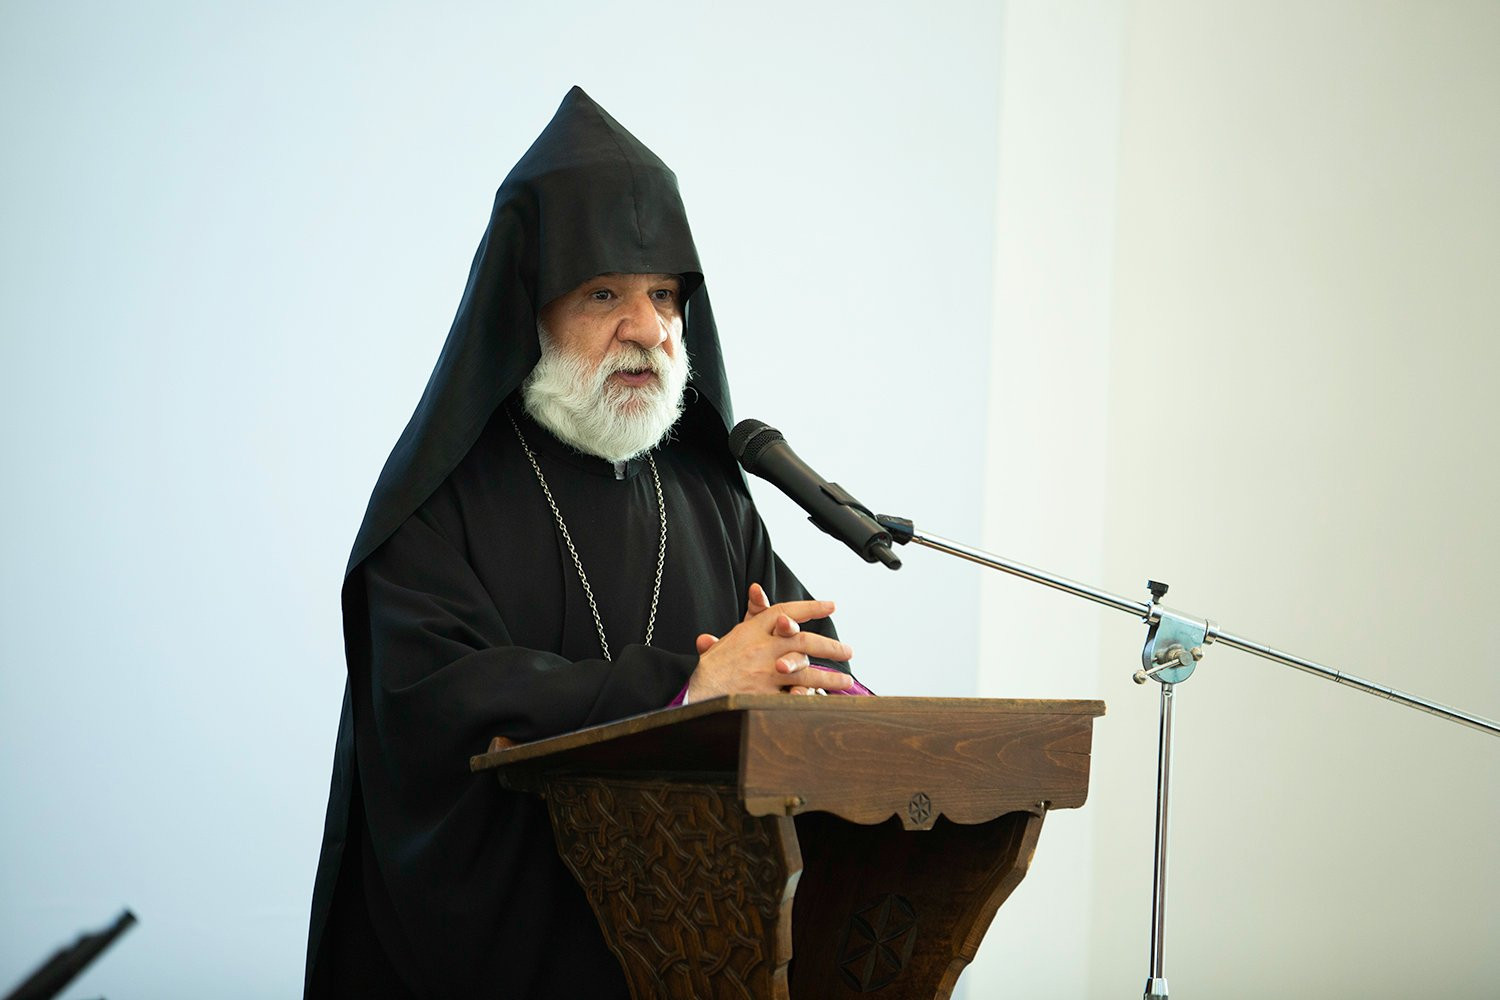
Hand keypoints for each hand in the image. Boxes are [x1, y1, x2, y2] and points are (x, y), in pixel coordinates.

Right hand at [688, 584, 853, 701]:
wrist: (698, 693)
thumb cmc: (714, 667)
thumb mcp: (729, 636)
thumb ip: (750, 615)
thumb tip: (756, 590)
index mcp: (752, 631)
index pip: (785, 611)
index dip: (810, 607)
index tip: (831, 605)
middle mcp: (761, 649)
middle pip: (803, 641)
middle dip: (830, 646)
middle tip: (848, 650)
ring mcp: (764, 673)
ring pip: (805, 671)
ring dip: (829, 676)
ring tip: (847, 681)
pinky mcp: (764, 695)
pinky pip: (793, 695)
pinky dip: (809, 697)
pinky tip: (824, 699)